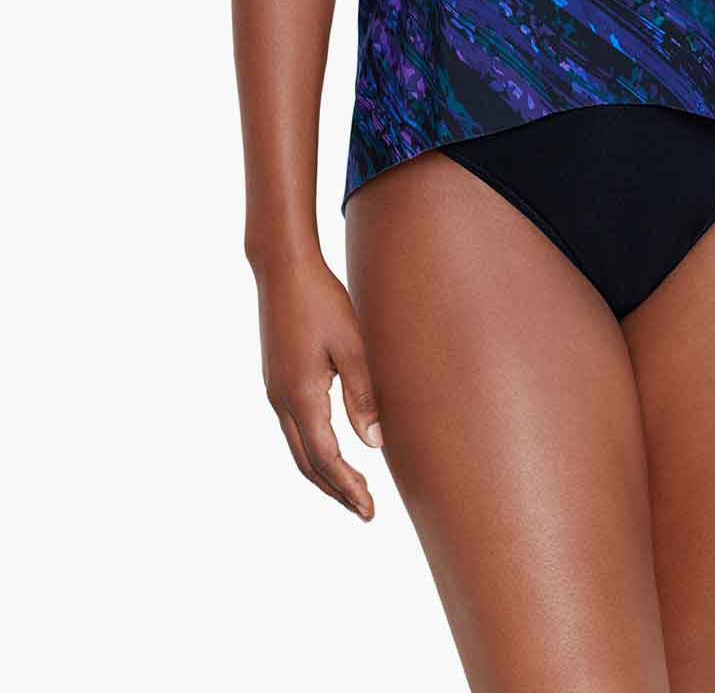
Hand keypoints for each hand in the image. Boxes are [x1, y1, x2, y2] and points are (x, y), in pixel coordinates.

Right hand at [253, 253, 383, 520]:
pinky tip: (332, 449)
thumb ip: (363, 394)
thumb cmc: (322, 300)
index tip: (369, 510)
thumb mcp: (352, 344)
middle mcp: (282, 401)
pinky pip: (294, 430)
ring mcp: (275, 391)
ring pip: (298, 449)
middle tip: (365, 511)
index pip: (326, 458)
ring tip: (352, 489)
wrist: (282, 269)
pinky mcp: (276, 380)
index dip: (348, 487)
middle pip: (307, 463)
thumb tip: (375, 443)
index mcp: (301, 395)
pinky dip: (314, 451)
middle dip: (336, 490)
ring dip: (324, 473)